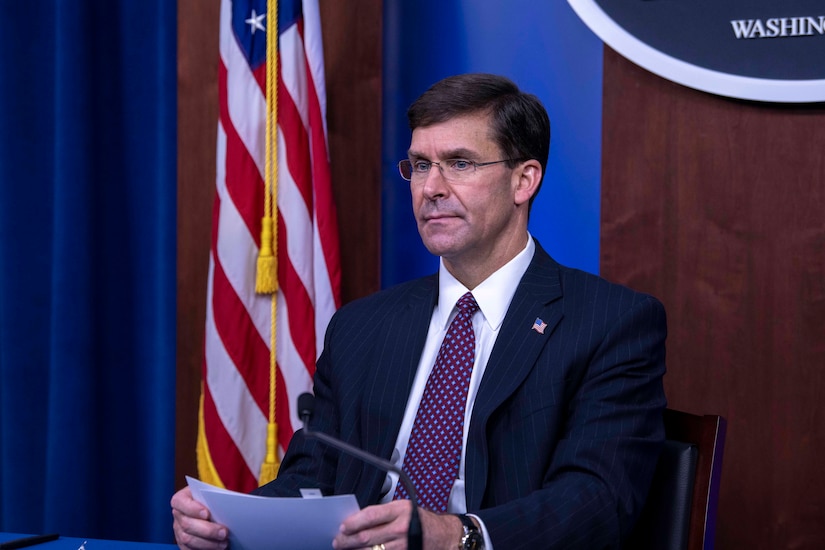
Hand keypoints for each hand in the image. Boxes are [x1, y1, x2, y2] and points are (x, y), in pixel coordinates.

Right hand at [170, 486, 228, 549]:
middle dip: (208, 530)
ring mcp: (179, 530)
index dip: (192, 508)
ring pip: (188, 539)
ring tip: (224, 543)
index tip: (207, 513)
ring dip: (208, 543)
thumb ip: (215, 497)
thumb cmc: (212, 499)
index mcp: (181, 499)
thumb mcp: (212, 493)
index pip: (180, 502)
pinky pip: (189, 549)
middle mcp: (178, 515)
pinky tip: (217, 548)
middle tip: (224, 532)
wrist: (212, 509)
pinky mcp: (183, 544)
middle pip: (187, 524)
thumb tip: (226, 505)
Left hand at [332, 500, 462, 549]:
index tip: (343, 526)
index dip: (354, 522)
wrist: (442, 536)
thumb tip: (357, 520)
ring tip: (345, 549)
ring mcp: (402, 545)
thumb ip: (382, 513)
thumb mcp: (403, 508)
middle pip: (367, 536)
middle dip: (348, 540)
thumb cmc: (420, 520)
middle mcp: (401, 528)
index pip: (371, 516)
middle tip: (337, 541)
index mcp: (400, 510)